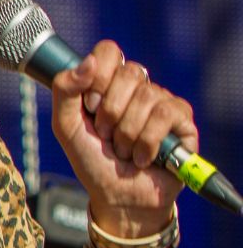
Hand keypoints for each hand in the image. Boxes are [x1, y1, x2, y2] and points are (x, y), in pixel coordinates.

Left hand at [52, 40, 190, 235]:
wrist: (117, 195)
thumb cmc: (92, 160)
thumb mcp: (66, 126)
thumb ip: (64, 91)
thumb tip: (88, 61)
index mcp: (108, 83)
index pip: (109, 51)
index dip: (98, 77)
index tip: (90, 107)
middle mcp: (138, 88)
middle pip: (130, 73)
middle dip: (110, 112)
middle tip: (105, 135)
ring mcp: (162, 102)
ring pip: (147, 97)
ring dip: (126, 133)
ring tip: (122, 151)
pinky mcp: (182, 120)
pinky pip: (165, 115)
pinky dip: (147, 142)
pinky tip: (143, 157)